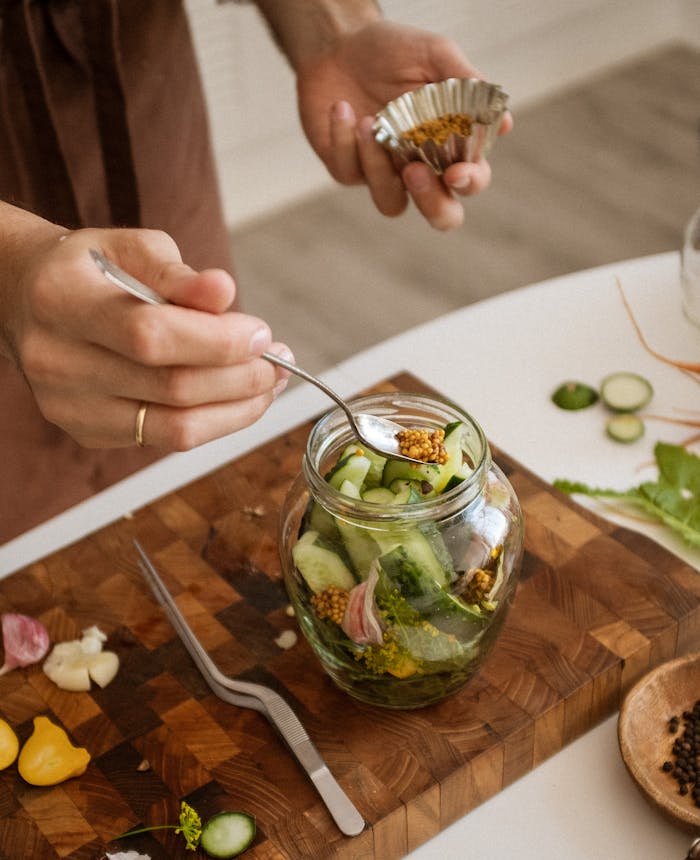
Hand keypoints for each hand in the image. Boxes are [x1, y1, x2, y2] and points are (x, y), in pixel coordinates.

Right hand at [1, 224, 291, 450]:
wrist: (30, 302)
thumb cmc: (91, 270)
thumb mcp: (131, 249)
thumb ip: (178, 274)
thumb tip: (225, 292)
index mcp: (62, 302)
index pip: (151, 335)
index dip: (217, 341)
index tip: (262, 334)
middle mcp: (57, 363)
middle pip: (171, 388)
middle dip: (241, 377)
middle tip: (279, 360)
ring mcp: (69, 407)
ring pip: (175, 428)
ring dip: (238, 409)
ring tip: (270, 383)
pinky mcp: (88, 433)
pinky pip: (166, 439)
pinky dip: (213, 421)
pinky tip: (236, 398)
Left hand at [296, 20, 512, 229]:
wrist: (340, 43)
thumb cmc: (394, 50)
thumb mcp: (435, 54)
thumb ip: (467, 85)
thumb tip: (505, 123)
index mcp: (451, 145)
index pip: (472, 179)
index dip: (469, 182)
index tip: (456, 171)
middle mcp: (423, 167)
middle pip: (441, 214)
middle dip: (433, 204)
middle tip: (415, 172)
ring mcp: (386, 174)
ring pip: (392, 204)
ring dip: (378, 168)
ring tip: (368, 123)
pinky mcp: (350, 170)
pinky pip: (350, 173)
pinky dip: (344, 140)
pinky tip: (342, 109)